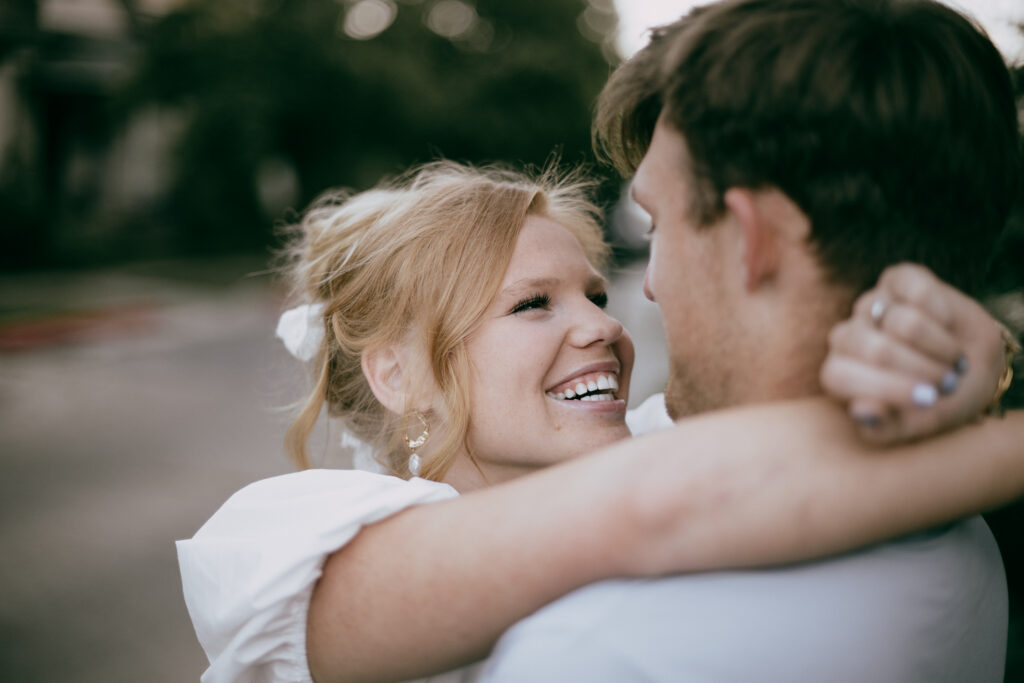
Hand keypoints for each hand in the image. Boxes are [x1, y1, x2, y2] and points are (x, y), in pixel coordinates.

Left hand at [821, 263, 1006, 444]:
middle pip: (875, 350)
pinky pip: (920, 292)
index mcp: (839, 373)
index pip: (840, 376)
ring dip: (940, 348)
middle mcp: (846, 336)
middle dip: (921, 371)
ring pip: (903, 322)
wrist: (973, 368)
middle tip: (946, 383)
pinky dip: (944, 314)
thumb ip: (885, 426)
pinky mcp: (896, 279)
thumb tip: (862, 412)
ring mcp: (870, 304)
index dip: (886, 389)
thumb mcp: (916, 423)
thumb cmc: (936, 400)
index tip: (928, 401)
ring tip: (951, 362)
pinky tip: (949, 325)